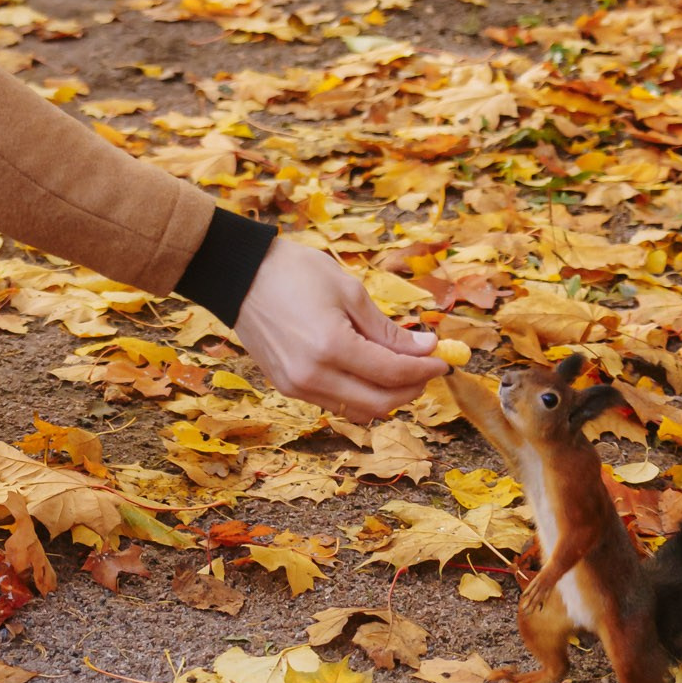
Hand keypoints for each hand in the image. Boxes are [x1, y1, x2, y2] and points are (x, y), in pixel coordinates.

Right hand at [232, 238, 442, 420]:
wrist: (239, 275)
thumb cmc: (294, 272)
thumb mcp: (348, 291)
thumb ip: (387, 329)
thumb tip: (425, 348)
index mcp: (331, 346)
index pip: (392, 373)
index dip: (424, 369)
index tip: (442, 359)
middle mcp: (312, 376)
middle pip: (379, 403)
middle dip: (411, 388)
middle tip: (426, 367)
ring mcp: (296, 386)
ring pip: (358, 410)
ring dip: (387, 395)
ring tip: (400, 369)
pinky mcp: (286, 387)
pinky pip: (335, 403)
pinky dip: (360, 393)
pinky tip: (368, 371)